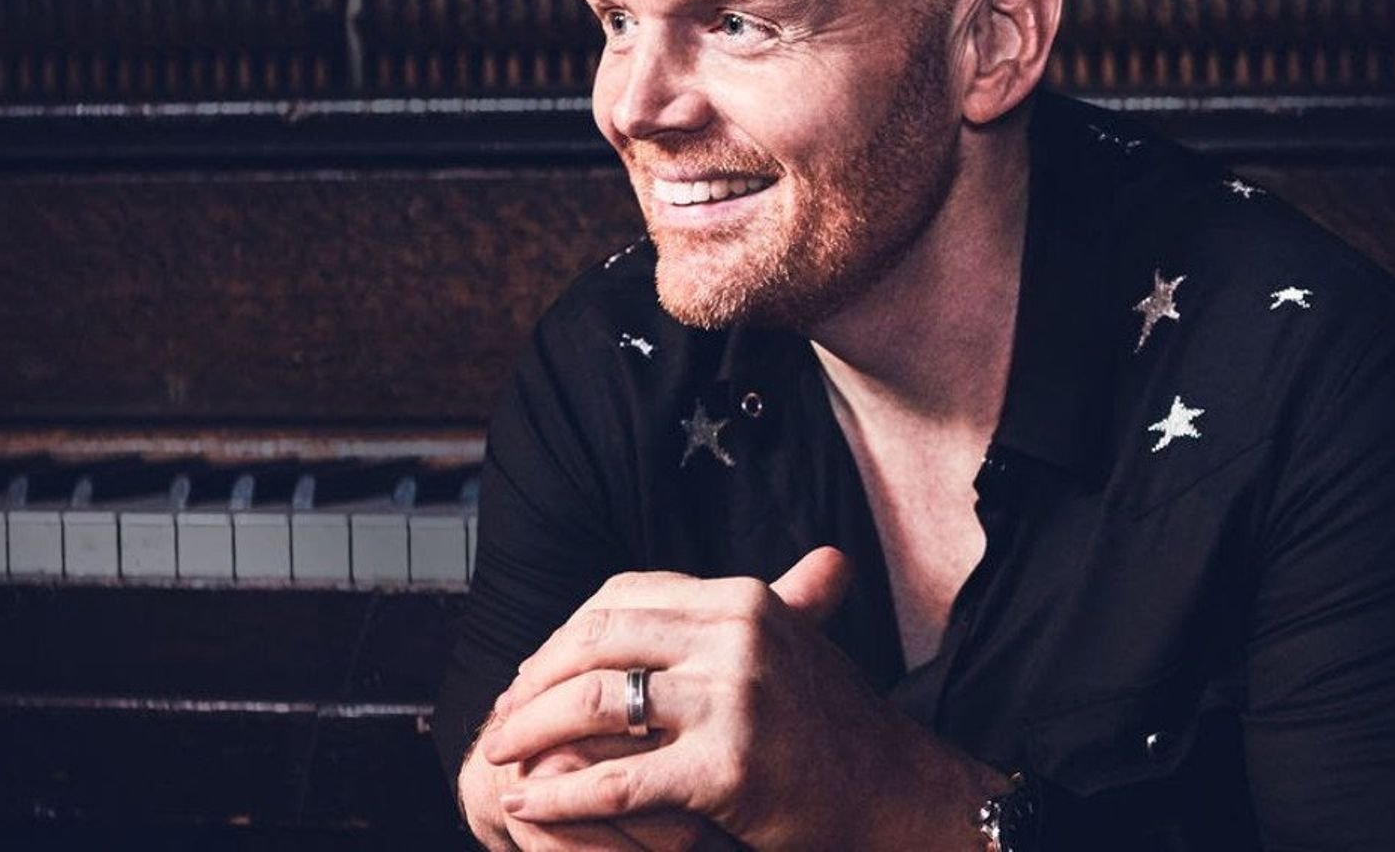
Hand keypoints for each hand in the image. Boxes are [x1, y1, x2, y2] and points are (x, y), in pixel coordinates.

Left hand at [479, 547, 1005, 849]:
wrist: (897, 796)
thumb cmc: (835, 729)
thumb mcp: (790, 644)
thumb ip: (734, 611)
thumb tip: (688, 587)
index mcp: (742, 597)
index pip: (621, 596)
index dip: (564, 633)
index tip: (531, 670)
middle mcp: (737, 634)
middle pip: (597, 640)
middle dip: (535, 679)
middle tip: (500, 715)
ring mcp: (735, 699)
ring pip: (597, 703)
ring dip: (530, 731)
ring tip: (498, 758)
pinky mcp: (728, 769)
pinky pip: (617, 781)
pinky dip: (561, 797)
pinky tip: (526, 806)